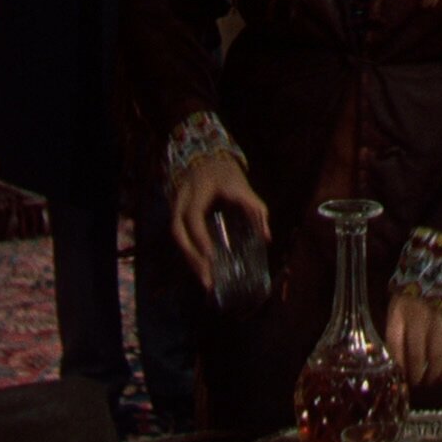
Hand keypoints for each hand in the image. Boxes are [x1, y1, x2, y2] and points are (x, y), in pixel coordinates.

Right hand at [168, 156, 269, 290]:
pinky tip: (202, 270)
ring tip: (207, 282)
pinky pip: (180, 238)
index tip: (211, 255)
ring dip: (190, 260)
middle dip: (192, 256)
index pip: (193, 215)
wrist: (204, 159)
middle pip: (178, 231)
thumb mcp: (242, 185)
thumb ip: (255, 208)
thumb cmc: (225, 173)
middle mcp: (182, 199)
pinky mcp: (177, 216)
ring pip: (177, 237)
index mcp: (198, 189)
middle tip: (208, 279)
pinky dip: (190, 255)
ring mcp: (176, 207)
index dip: (200, 236)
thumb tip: (266, 237)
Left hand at [384, 292, 441, 385]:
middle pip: (415, 354)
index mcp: (399, 310)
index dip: (397, 361)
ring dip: (432, 373)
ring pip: (434, 356)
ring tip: (430, 382)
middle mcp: (417, 319)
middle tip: (416, 384)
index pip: (394, 343)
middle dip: (415, 373)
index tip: (400, 372)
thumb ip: (397, 318)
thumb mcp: (399, 294)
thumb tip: (398, 347)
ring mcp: (437, 322)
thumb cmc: (418, 281)